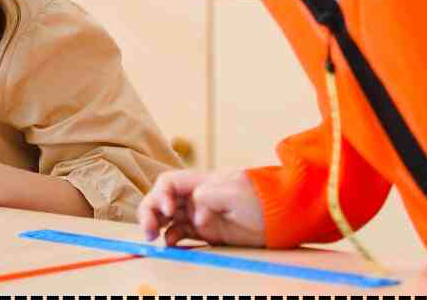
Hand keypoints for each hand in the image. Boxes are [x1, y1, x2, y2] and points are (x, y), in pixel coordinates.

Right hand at [137, 169, 264, 247]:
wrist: (278, 216)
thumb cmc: (258, 197)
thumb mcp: (233, 191)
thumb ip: (209, 198)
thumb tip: (195, 215)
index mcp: (198, 182)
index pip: (168, 183)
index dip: (161, 195)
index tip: (168, 210)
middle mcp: (192, 197)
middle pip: (161, 200)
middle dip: (150, 212)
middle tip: (149, 230)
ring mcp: (196, 214)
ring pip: (166, 217)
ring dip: (155, 225)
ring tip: (152, 238)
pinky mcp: (203, 231)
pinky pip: (179, 233)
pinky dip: (170, 238)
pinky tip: (170, 244)